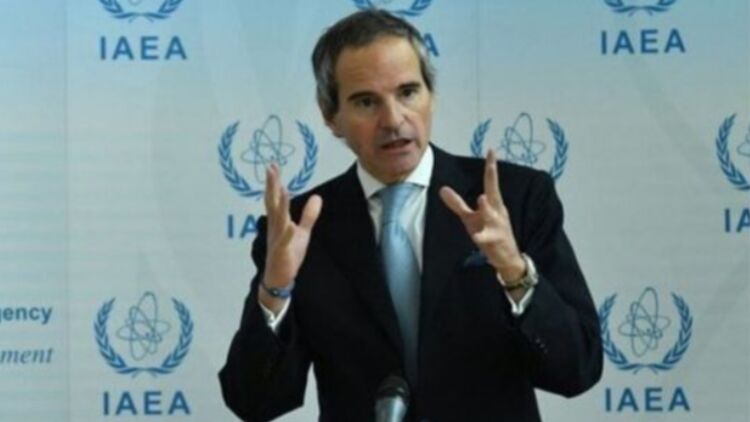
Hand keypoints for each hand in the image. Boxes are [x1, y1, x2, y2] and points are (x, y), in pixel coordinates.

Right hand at [259, 164, 321, 310]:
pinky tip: (291, 226)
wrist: (279, 278)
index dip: (275, 182)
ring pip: (277, 219)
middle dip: (272, 186)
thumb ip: (309, 215)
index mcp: (278, 221)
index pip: (276, 198)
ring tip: (283, 189)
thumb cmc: (288, 255)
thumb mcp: (302, 232)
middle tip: (270, 168)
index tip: (273, 166)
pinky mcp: (281, 252)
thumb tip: (317, 197)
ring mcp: (277, 239)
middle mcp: (275, 227)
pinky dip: (287, 233)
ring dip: (280, 205)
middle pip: (273, 203)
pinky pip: (284, 241)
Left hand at [439, 150, 524, 281]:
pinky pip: (486, 238)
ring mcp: (496, 226)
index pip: (491, 182)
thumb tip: (442, 189)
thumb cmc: (490, 233)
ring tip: (481, 198)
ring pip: (491, 214)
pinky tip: (476, 236)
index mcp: (494, 204)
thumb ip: (457, 204)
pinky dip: (481, 236)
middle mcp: (497, 211)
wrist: (507, 257)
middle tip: (491, 164)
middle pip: (494, 192)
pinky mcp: (493, 240)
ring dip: (487, 207)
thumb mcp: (471, 218)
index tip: (491, 150)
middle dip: (493, 178)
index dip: (491, 166)